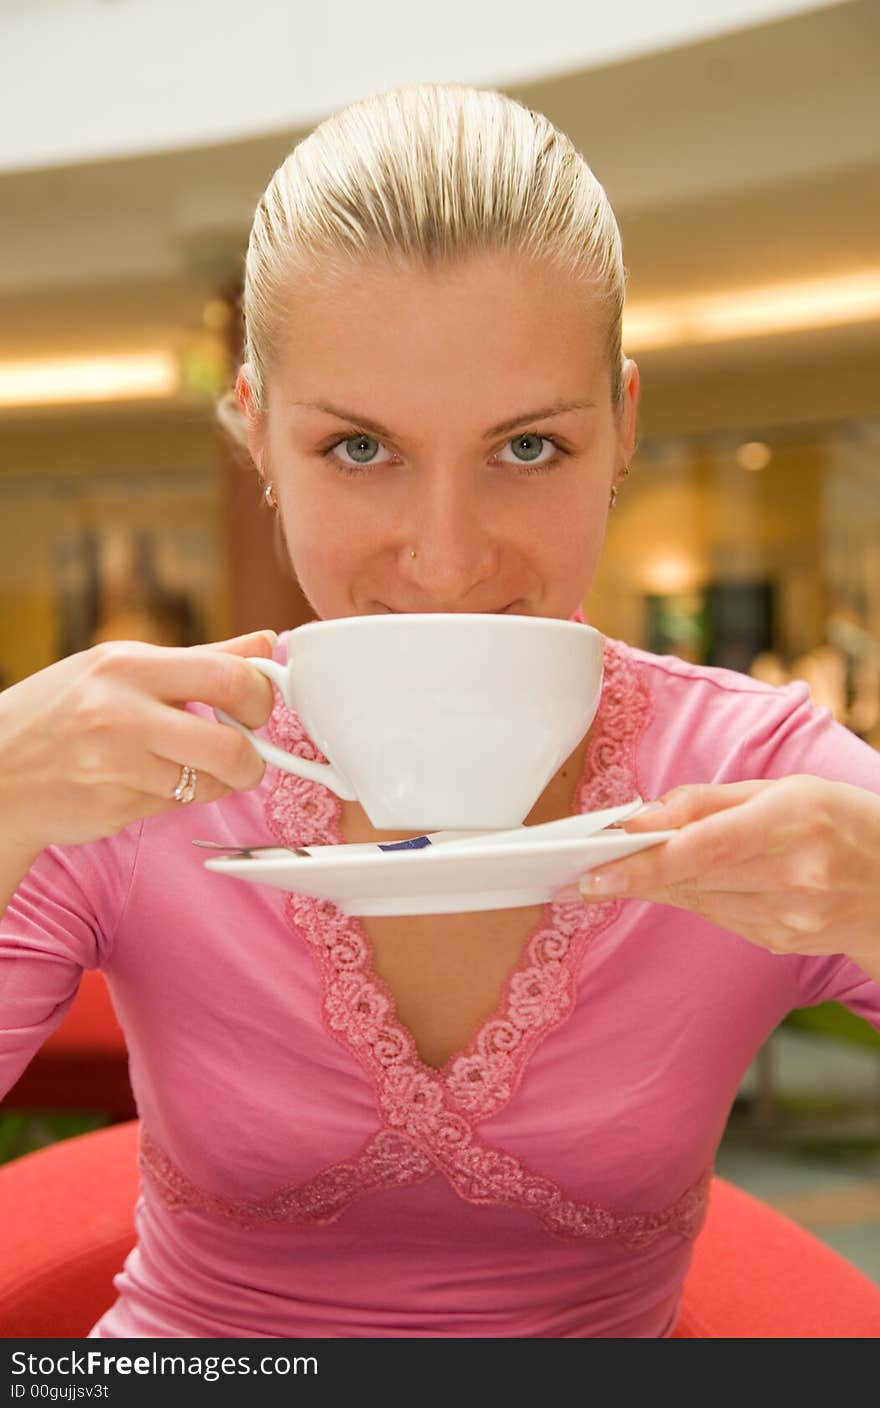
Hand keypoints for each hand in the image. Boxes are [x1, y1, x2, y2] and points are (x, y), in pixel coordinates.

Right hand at [0, 630, 277, 853]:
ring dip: (212, 783)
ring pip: (208, 785)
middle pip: (231, 746)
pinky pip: (175, 808)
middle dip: (252, 760)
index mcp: (127, 665)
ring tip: (184, 767)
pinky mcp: (113, 809)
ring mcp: (115, 767)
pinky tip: (143, 783)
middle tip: (245, 757)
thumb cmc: (60, 711)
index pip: (229, 676)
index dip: (260, 697)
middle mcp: (121, 714)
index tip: (255, 708)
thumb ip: (200, 658)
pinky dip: (174, 799)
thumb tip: (267, 642)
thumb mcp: (120, 666)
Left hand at [570, 776, 879, 966]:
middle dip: (635, 872)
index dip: (644, 863)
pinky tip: (692, 882)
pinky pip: (716, 917)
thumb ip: (707, 801)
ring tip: (638, 866)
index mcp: (793, 820)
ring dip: (661, 884)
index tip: (595, 871)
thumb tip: (641, 817)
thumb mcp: (786, 788)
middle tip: (590, 866)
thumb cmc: (842, 823)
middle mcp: (793, 875)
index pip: (702, 848)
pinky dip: (694, 897)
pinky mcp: (781, 943)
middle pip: (690, 878)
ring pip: (696, 900)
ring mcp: (790, 917)